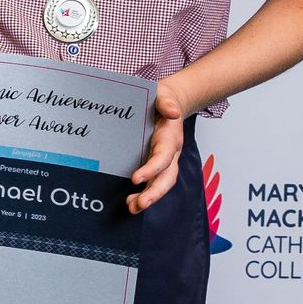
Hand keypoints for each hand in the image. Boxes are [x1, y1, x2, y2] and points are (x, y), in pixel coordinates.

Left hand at [128, 78, 188, 213]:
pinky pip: (152, 182)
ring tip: (132, 208)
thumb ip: (166, 102)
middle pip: (166, 178)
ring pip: (160, 184)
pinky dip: (143, 193)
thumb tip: (172, 111)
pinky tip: (130, 202)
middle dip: (154, 193)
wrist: (169, 103)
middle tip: (139, 204)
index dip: (152, 169)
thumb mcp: (163, 95)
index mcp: (170, 138)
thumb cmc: (162, 100)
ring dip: (148, 198)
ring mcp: (163, 160)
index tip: (136, 179)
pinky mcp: (155, 163)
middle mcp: (169, 153)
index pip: (163, 157)